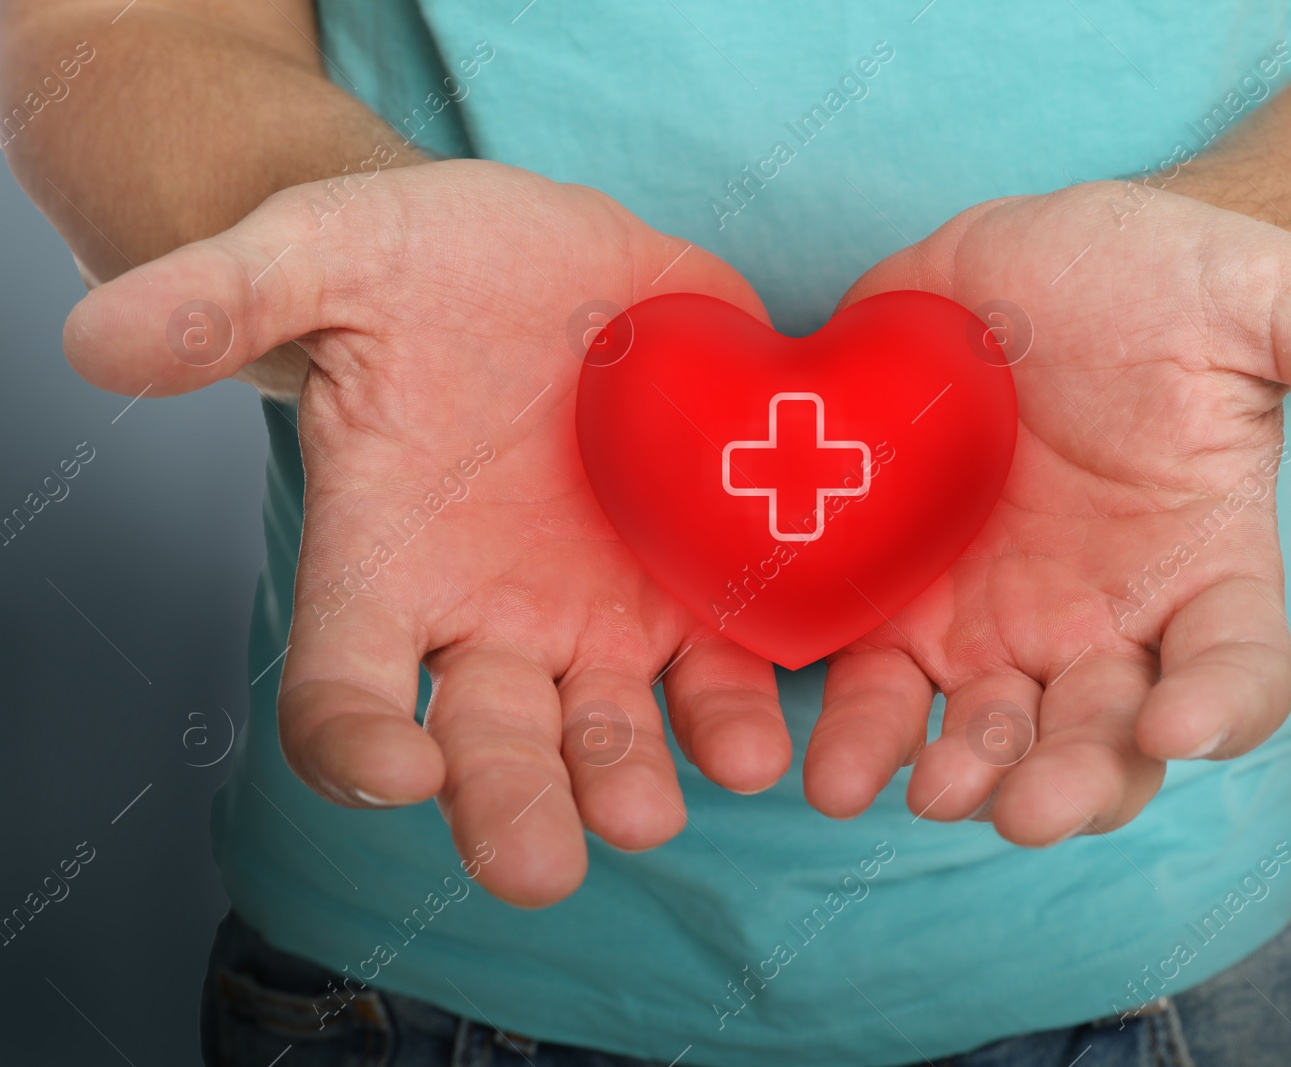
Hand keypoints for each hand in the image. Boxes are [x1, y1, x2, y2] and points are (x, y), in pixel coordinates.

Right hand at [63, 159, 792, 904]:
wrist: (546, 263)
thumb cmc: (417, 266)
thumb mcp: (320, 254)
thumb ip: (224, 299)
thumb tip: (93, 340)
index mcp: (383, 571)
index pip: (343, 695)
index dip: (358, 746)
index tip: (396, 768)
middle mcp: (492, 621)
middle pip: (492, 748)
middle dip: (515, 808)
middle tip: (545, 863)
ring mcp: (603, 613)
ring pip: (617, 726)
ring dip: (641, 774)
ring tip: (669, 804)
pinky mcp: (699, 581)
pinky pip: (726, 660)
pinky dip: (745, 700)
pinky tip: (767, 730)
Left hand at [804, 184, 1290, 842]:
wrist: (1027, 266)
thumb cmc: (1160, 278)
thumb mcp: (1269, 295)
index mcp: (1206, 568)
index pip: (1236, 669)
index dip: (1219, 707)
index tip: (1182, 721)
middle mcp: (1106, 623)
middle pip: (1104, 738)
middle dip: (1072, 780)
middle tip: (1027, 805)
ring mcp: (999, 626)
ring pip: (990, 735)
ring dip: (961, 775)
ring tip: (920, 788)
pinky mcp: (904, 607)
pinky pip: (881, 688)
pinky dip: (859, 735)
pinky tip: (830, 767)